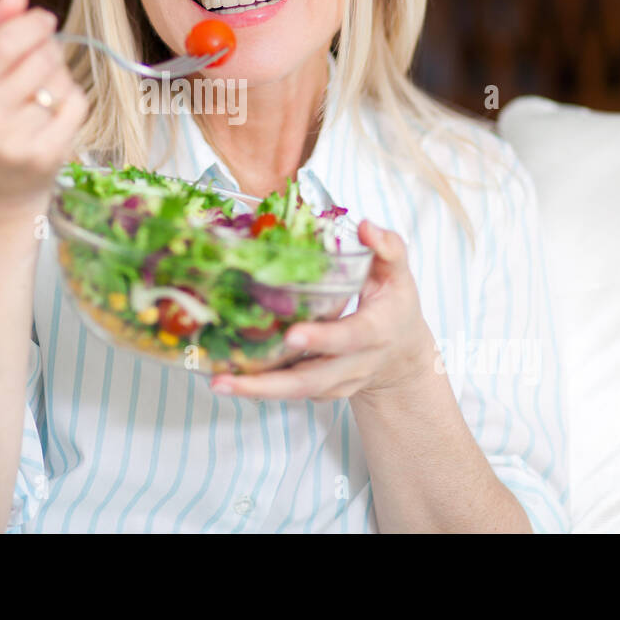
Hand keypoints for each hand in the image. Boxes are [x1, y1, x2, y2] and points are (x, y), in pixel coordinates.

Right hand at [0, 0, 88, 209]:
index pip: (5, 42)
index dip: (32, 24)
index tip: (44, 20)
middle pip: (40, 58)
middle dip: (47, 53)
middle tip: (37, 68)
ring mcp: (10, 142)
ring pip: (59, 80)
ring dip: (58, 80)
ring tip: (39, 99)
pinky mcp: (43, 157)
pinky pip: (75, 104)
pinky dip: (71, 103)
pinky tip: (53, 117)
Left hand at [210, 219, 436, 401]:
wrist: (402, 355)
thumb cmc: (395, 306)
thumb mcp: (398, 276)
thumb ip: (387, 248)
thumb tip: (365, 226)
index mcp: (375, 332)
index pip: (349, 337)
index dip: (322, 338)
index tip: (292, 335)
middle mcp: (355, 364)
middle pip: (311, 380)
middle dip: (269, 383)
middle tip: (225, 379)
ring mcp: (337, 383)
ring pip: (295, 392)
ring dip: (255, 390)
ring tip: (218, 383)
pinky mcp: (321, 392)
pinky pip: (290, 393)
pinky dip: (260, 388)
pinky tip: (228, 378)